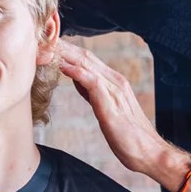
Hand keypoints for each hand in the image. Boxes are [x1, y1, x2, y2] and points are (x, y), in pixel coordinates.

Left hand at [57, 39, 188, 188]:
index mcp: (115, 82)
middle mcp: (116, 82)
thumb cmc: (130, 137)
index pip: (87, 59)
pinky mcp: (111, 104)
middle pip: (84, 56)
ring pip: (86, 64)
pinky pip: (91, 81)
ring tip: (45, 47)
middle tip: (40, 39)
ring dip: (65, 54)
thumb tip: (77, 80)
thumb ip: (93, 93)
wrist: (150, 153)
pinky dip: (76, 72)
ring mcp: (114, 91)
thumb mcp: (107, 110)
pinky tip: (62, 66)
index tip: (47, 45)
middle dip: (62, 47)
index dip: (66, 51)